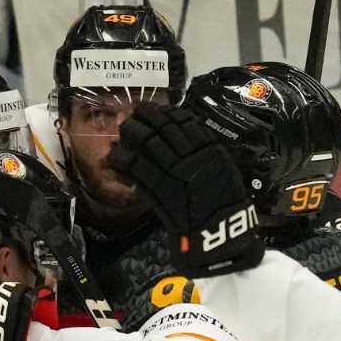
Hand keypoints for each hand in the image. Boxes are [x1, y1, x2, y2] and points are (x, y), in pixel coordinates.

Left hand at [111, 103, 263, 276]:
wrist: (221, 232)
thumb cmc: (226, 202)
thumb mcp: (223, 169)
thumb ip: (206, 153)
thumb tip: (186, 137)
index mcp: (209, 148)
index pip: (184, 121)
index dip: (166, 113)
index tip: (156, 109)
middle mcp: (190, 154)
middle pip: (162, 128)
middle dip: (145, 118)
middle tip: (133, 114)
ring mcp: (173, 170)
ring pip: (147, 143)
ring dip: (131, 134)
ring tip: (123, 130)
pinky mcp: (159, 189)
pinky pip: (137, 168)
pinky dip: (123, 160)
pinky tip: (115, 157)